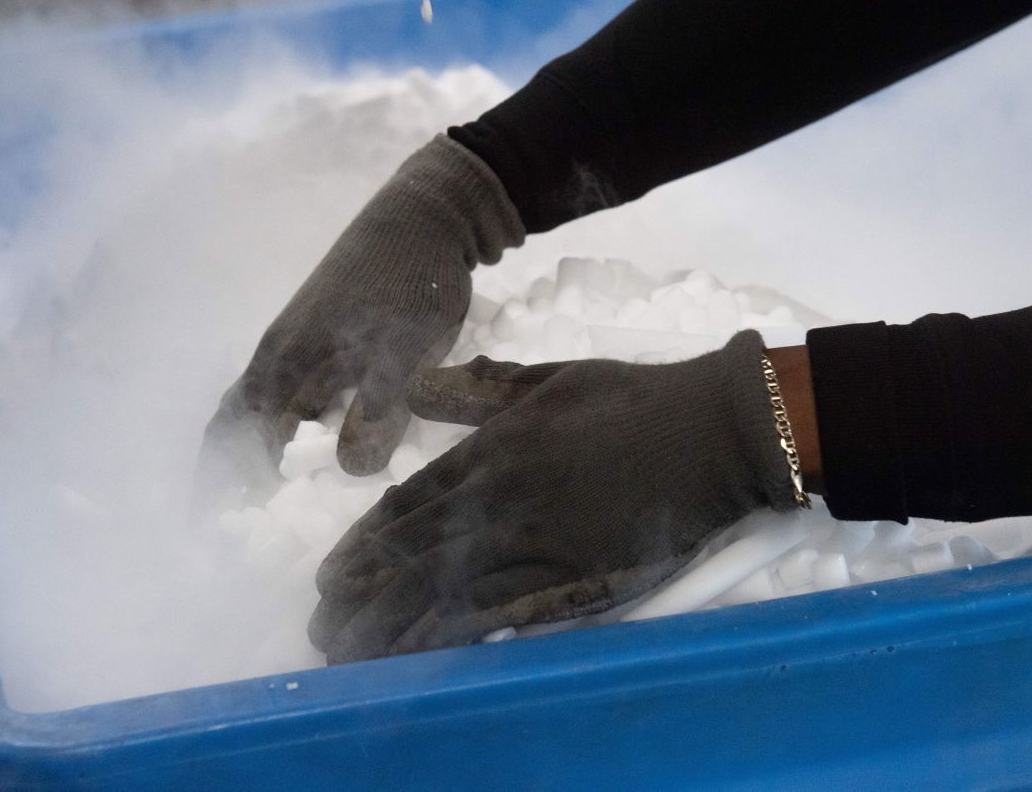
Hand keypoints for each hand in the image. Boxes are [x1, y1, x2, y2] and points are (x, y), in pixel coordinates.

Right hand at [196, 136, 522, 506]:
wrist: (434, 214)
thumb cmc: (412, 279)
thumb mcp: (402, 350)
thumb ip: (377, 409)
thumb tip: (349, 471)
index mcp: (287, 360)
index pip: (234, 431)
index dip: (222, 478)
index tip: (215, 525)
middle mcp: (288, 355)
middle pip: (248, 425)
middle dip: (242, 473)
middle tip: (248, 526)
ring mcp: (312, 344)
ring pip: (283, 411)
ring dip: (279, 454)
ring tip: (292, 500)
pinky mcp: (342, 339)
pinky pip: (315, 396)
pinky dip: (315, 429)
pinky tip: (340, 449)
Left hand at [308, 330, 799, 663]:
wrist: (709, 430)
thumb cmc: (632, 399)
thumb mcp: (549, 377)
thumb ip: (482, 388)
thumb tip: (423, 386)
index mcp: (491, 449)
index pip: (406, 504)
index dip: (363, 545)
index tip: (331, 573)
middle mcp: (498, 496)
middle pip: (409, 553)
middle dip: (359, 593)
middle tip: (322, 624)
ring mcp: (531, 539)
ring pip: (439, 588)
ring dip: (386, 623)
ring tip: (347, 651)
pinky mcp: (570, 575)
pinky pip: (495, 612)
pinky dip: (448, 634)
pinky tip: (417, 655)